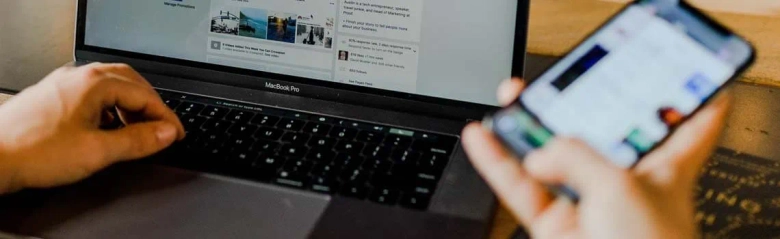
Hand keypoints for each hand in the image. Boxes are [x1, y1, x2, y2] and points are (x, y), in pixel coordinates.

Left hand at [0, 63, 184, 193]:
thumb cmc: (34, 152)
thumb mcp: (99, 151)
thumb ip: (139, 141)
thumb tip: (166, 133)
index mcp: (94, 83)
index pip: (145, 95)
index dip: (166, 117)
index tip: (176, 134)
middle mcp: (79, 76)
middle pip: (131, 83)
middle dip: (151, 107)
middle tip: (163, 130)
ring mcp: (64, 84)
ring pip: (111, 87)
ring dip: (130, 107)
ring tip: (138, 131)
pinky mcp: (53, 96)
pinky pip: (92, 94)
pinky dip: (110, 108)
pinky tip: (108, 128)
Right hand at [462, 78, 729, 238]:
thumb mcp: (619, 184)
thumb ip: (575, 155)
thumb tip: (538, 156)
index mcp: (662, 169)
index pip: (682, 126)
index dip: (682, 98)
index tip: (673, 75)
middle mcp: (623, 184)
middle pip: (597, 134)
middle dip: (575, 105)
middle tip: (556, 81)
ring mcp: (586, 205)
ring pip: (550, 159)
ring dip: (526, 130)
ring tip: (509, 100)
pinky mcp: (555, 227)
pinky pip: (520, 189)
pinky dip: (498, 164)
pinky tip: (482, 139)